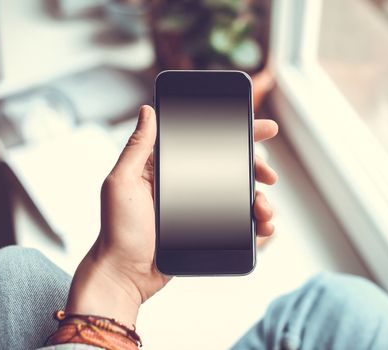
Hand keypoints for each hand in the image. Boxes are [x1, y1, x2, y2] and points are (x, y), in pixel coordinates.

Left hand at [65, 105, 278, 324]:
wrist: (125, 274)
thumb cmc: (117, 230)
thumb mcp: (122, 181)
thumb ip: (138, 147)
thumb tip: (148, 111)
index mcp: (168, 169)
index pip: (206, 143)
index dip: (235, 133)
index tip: (261, 129)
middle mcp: (187, 186)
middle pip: (231, 168)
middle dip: (256, 168)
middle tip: (270, 175)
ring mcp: (199, 209)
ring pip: (239, 196)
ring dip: (260, 199)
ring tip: (265, 209)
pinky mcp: (207, 231)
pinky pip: (238, 223)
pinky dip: (256, 224)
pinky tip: (265, 227)